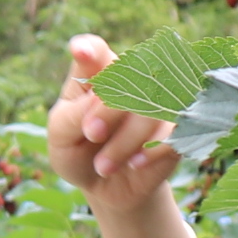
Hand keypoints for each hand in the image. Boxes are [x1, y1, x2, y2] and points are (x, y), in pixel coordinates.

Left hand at [44, 34, 179, 214]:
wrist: (106, 188)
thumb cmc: (78, 153)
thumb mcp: (61, 138)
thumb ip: (71, 116)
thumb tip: (97, 100)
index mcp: (94, 75)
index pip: (94, 52)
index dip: (89, 49)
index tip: (81, 53)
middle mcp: (129, 81)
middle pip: (126, 76)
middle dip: (106, 109)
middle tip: (91, 133)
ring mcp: (157, 102)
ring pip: (150, 108)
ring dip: (123, 141)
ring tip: (103, 167)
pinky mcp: (176, 128)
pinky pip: (173, 131)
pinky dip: (151, 151)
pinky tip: (135, 164)